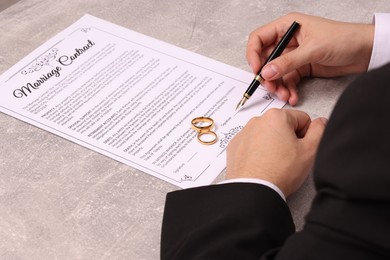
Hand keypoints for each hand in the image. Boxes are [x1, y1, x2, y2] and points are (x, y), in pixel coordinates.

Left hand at [226, 109, 326, 197]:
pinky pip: (252, 144)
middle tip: (290, 158)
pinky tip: (262, 165)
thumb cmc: (279, 172)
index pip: (302, 119)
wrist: (254, 191)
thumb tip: (321, 122)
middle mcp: (257, 121)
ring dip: (273, 145)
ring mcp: (244, 133)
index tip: (302, 148)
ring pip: (267, 135)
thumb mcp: (310, 151)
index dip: (307, 135)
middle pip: (283, 126)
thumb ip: (320, 131)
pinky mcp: (235, 146)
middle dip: (289, 139)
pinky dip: (258, 152)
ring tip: (275, 163)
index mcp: (276, 116)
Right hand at [246, 12, 373, 105]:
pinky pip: (288, 80)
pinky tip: (292, 96)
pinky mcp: (301, 67)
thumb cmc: (343, 38)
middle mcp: (288, 40)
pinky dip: (288, 90)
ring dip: (278, 86)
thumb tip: (266, 72)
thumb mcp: (313, 49)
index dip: (253, 54)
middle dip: (266, 75)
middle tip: (270, 87)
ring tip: (284, 95)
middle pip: (265, 59)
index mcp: (287, 26)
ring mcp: (294, 55)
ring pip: (276, 73)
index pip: (259, 38)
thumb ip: (288, 62)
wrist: (365, 51)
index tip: (256, 70)